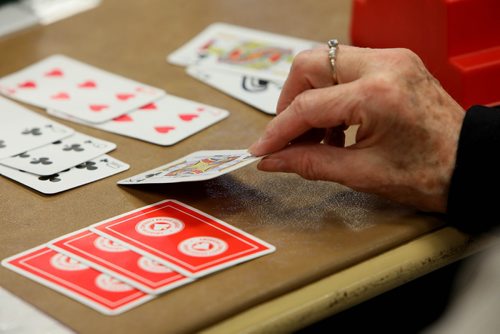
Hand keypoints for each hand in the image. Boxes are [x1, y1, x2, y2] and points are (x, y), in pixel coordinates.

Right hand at [248, 45, 464, 212]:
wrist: (470, 164)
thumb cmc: (429, 174)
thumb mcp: (362, 174)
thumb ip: (310, 163)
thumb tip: (272, 160)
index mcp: (376, 95)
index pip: (307, 106)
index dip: (277, 131)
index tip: (262, 149)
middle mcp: (383, 65)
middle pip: (309, 64)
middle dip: (290, 101)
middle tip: (290, 136)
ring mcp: (391, 58)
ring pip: (325, 62)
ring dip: (311, 98)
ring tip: (319, 138)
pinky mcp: (394, 62)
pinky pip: (346, 68)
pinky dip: (332, 95)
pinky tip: (338, 128)